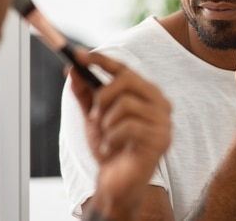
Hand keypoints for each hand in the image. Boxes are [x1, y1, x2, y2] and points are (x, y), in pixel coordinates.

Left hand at [70, 49, 171, 218]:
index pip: (124, 68)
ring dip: (106, 123)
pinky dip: (112, 139)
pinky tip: (112, 149)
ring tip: (106, 138)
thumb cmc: (110, 148)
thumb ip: (85, 93)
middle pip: (127, 79)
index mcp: (147, 93)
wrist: (117, 182)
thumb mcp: (94, 117)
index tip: (77, 55)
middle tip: (94, 115)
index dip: (101, 60)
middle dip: (102, 96)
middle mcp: (160, 102)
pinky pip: (128, 127)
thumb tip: (72, 69)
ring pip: (125, 104)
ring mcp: (163, 120)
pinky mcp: (161, 139)